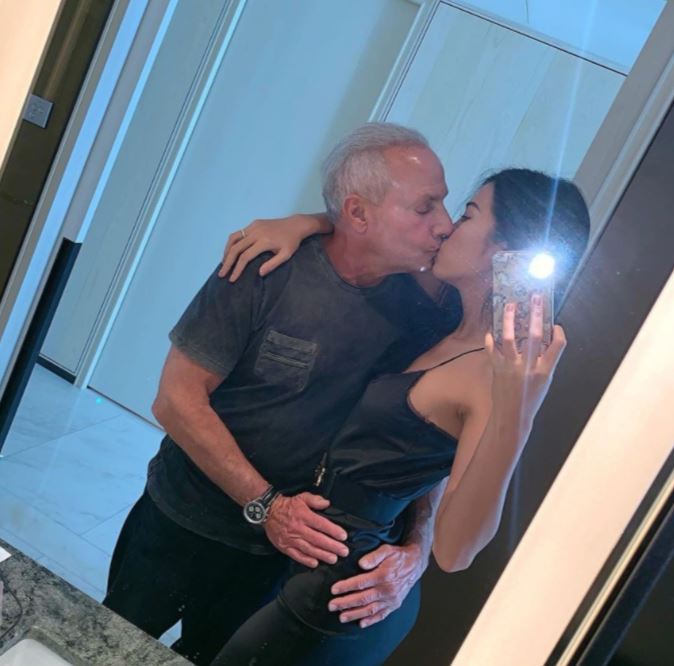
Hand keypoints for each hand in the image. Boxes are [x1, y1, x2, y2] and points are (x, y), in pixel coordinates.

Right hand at [218, 215, 311, 281]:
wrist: (296, 224)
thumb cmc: (292, 242)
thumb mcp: (286, 255)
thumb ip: (273, 264)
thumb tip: (259, 274)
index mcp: (264, 241)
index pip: (245, 257)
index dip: (237, 269)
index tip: (232, 279)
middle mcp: (256, 232)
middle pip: (236, 248)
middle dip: (227, 262)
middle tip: (222, 274)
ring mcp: (254, 226)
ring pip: (234, 238)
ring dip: (226, 251)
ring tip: (224, 263)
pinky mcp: (254, 223)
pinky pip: (239, 233)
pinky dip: (232, 243)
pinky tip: (231, 252)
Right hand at [264, 493, 348, 567]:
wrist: (268, 512)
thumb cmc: (287, 505)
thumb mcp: (302, 497)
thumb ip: (315, 500)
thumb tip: (326, 503)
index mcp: (304, 515)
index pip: (321, 524)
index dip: (333, 530)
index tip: (343, 536)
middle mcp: (298, 528)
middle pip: (317, 539)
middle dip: (332, 546)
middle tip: (343, 551)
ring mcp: (291, 539)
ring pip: (309, 549)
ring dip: (322, 555)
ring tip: (333, 558)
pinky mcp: (285, 546)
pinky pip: (296, 555)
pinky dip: (306, 560)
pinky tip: (315, 563)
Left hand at [328, 543, 424, 627]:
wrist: (415, 564)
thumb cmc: (398, 555)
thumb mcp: (386, 549)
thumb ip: (373, 556)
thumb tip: (361, 564)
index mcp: (383, 575)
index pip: (360, 583)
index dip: (346, 587)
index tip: (333, 590)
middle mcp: (387, 589)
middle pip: (362, 599)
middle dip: (345, 603)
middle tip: (331, 606)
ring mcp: (391, 599)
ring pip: (370, 609)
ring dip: (354, 614)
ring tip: (341, 617)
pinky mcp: (394, 605)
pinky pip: (381, 615)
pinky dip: (371, 620)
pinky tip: (361, 623)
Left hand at [486, 294, 566, 418]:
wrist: (512, 416)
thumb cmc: (530, 400)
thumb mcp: (544, 383)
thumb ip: (544, 362)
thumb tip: (540, 340)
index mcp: (545, 371)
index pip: (558, 345)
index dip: (558, 332)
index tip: (556, 324)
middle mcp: (528, 367)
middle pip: (534, 334)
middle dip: (535, 313)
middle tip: (535, 297)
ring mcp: (510, 367)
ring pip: (509, 337)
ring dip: (508, 319)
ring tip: (509, 305)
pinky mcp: (496, 368)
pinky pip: (491, 348)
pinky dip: (491, 337)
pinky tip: (491, 330)